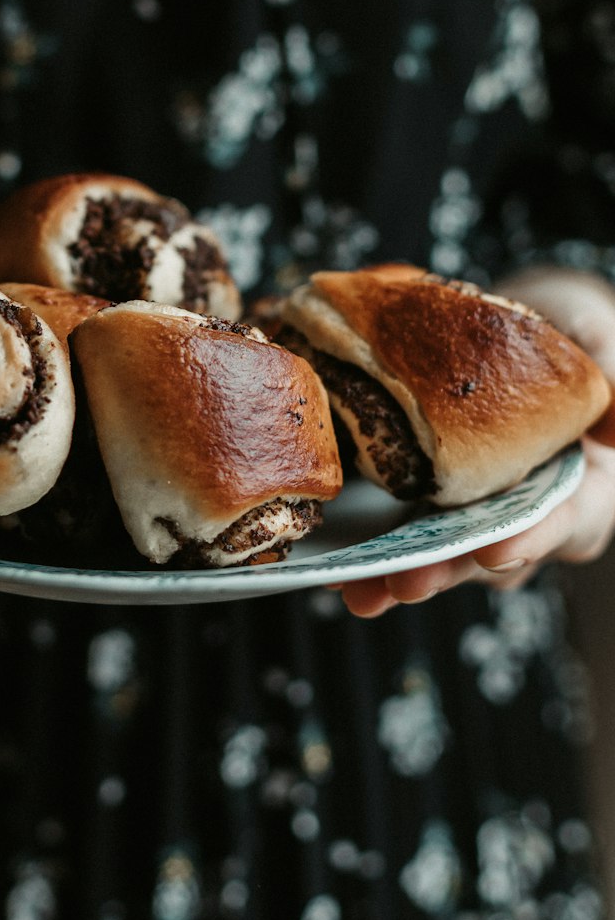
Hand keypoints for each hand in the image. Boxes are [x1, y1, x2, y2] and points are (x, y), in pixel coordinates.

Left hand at [338, 266, 614, 617]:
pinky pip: (406, 537)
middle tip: (403, 582)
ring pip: (445, 556)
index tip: (493, 551)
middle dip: (447, 570)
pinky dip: (371, 555)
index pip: (564, 521)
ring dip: (398, 574)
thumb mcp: (599, 334)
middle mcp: (533, 514)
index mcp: (589, 487)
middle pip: (493, 554)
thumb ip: (611, 370)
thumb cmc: (573, 334)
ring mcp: (483, 517)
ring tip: (356, 590)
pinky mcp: (437, 507)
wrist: (530, 329)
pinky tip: (334, 568)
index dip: (529, 538)